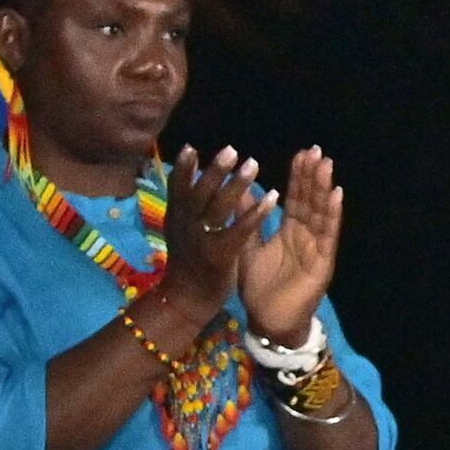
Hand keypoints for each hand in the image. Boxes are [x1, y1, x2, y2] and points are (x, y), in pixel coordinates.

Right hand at [147, 146, 266, 347]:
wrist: (185, 303)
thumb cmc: (189, 265)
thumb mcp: (185, 232)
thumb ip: (189, 208)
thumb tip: (190, 180)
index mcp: (176, 219)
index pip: (177, 189)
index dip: (184, 169)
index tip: (192, 147)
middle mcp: (185, 227)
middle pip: (198, 194)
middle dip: (215, 171)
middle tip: (231, 149)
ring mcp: (201, 241)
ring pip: (219, 209)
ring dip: (237, 185)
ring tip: (253, 164)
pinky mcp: (220, 256)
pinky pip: (240, 231)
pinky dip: (256, 214)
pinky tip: (273, 199)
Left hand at [240, 146, 343, 339]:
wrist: (267, 321)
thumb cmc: (258, 287)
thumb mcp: (246, 247)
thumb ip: (246, 220)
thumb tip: (237, 190)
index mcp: (290, 231)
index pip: (296, 198)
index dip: (299, 177)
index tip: (301, 154)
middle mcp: (307, 236)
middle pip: (310, 200)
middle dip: (313, 176)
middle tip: (316, 151)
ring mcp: (317, 247)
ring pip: (320, 212)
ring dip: (323, 188)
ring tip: (325, 165)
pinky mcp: (323, 262)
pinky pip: (328, 235)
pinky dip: (332, 214)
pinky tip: (335, 195)